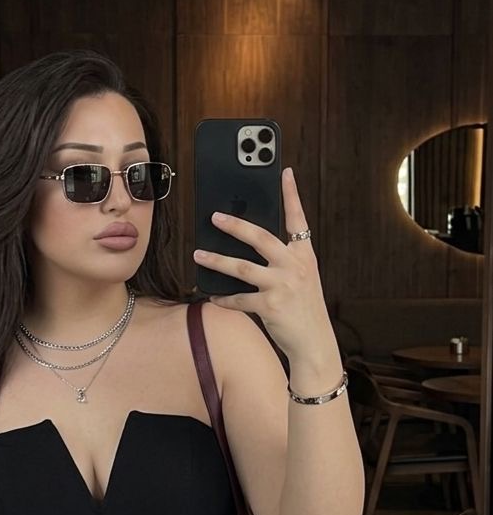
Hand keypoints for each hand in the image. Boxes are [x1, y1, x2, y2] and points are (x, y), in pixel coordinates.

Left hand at [193, 167, 334, 358]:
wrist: (315, 342)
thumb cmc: (304, 308)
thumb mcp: (302, 278)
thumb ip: (282, 260)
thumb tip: (249, 246)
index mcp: (304, 255)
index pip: (298, 219)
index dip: (292, 194)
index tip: (285, 172)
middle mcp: (294, 266)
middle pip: (260, 237)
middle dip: (235, 225)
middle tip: (215, 217)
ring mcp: (282, 286)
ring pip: (241, 268)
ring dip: (216, 260)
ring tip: (198, 254)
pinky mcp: (270, 306)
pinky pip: (238, 299)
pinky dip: (223, 298)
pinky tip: (212, 296)